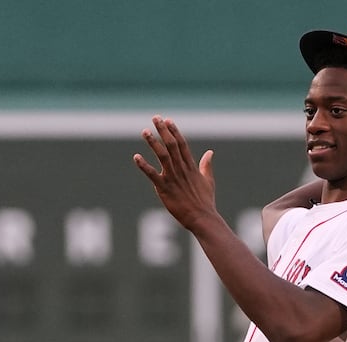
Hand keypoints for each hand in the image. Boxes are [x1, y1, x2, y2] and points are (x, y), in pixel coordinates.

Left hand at [133, 115, 215, 229]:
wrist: (203, 219)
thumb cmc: (205, 202)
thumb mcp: (209, 181)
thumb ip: (207, 166)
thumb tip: (210, 152)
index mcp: (191, 167)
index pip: (182, 145)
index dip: (174, 131)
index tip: (168, 120)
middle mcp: (182, 170)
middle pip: (172, 145)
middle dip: (163, 130)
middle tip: (155, 118)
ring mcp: (173, 178)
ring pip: (162, 156)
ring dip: (153, 143)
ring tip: (145, 131)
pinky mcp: (165, 189)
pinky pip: (152, 175)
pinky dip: (144, 166)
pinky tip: (136, 157)